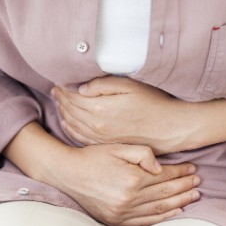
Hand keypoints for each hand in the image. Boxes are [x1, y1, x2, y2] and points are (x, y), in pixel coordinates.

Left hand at [52, 77, 185, 153]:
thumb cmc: (154, 103)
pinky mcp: (107, 144)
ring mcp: (101, 137)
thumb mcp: (130, 86)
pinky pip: (81, 138)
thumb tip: (80, 88)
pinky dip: (71, 129)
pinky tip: (67, 123)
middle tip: (54, 90)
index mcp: (101, 109)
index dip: (63, 88)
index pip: (73, 97)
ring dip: (64, 113)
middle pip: (70, 110)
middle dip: (60, 99)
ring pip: (73, 124)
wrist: (171, 128)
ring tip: (59, 102)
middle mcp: (98, 126)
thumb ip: (103, 85)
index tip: (58, 81)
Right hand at [54, 143, 200, 225]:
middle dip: (185, 187)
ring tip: (194, 196)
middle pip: (166, 193)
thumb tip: (160, 167)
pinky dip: (163, 218)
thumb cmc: (93, 157)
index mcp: (132, 178)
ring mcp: (123, 212)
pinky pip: (145, 221)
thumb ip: (142, 153)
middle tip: (198, 183)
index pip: (164, 176)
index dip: (181, 172)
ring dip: (180, 202)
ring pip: (159, 208)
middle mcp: (129, 198)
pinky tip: (176, 212)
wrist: (67, 174)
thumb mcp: (117, 147)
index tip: (192, 168)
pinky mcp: (116, 220)